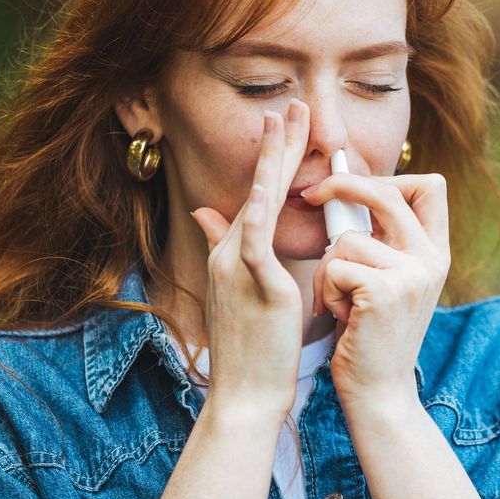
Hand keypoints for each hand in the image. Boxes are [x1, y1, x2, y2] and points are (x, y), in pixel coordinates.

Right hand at [188, 99, 310, 416]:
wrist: (244, 395)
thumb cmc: (250, 349)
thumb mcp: (236, 291)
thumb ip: (224, 249)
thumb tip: (206, 214)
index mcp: (233, 253)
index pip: (258, 193)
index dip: (274, 157)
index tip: (289, 122)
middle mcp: (230, 252)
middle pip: (257, 186)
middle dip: (276, 143)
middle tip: (292, 103)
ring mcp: (237, 268)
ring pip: (256, 203)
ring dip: (271, 160)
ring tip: (284, 121)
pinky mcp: (253, 287)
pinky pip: (254, 244)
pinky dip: (259, 213)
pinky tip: (270, 186)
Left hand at [299, 172, 450, 408]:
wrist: (379, 391)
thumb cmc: (371, 333)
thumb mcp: (389, 280)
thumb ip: (384, 240)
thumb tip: (348, 187)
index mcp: (435, 252)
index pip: (431, 186)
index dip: (391, 176)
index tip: (355, 183)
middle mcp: (431, 259)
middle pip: (386, 192)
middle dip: (342, 185)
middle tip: (312, 195)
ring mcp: (411, 274)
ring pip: (347, 238)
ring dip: (327, 269)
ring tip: (338, 301)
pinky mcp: (383, 291)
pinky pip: (334, 265)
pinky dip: (325, 290)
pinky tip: (339, 316)